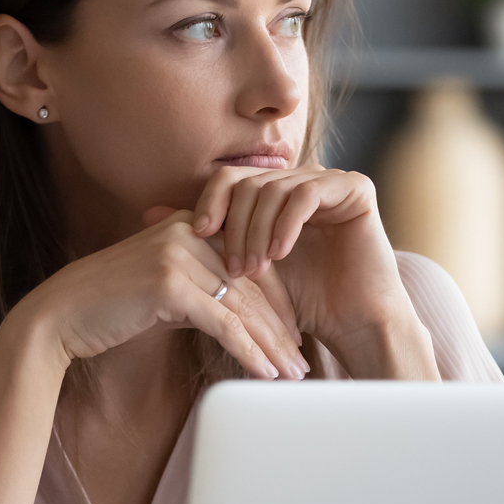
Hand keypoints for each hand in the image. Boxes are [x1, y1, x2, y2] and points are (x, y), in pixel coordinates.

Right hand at [17, 211, 309, 379]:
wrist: (59, 317)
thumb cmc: (109, 308)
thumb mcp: (163, 291)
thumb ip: (200, 290)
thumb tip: (240, 318)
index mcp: (188, 226)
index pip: (250, 263)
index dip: (277, 303)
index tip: (293, 336)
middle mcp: (187, 233)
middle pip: (252, 285)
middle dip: (280, 328)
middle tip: (302, 361)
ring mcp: (178, 255)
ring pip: (242, 306)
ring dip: (271, 345)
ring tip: (292, 374)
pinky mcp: (169, 285)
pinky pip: (223, 323)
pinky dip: (249, 352)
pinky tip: (265, 374)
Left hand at [187, 166, 424, 362]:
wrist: (353, 324)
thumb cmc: (299, 302)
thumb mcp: (242, 268)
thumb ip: (204, 238)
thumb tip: (147, 214)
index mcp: (275, 192)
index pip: (230, 180)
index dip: (210, 203)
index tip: (197, 236)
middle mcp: (301, 179)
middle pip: (249, 182)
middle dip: (234, 226)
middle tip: (233, 268)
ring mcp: (330, 180)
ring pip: (274, 188)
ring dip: (257, 231)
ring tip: (254, 269)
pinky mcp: (355, 189)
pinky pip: (308, 193)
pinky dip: (286, 225)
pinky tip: (280, 254)